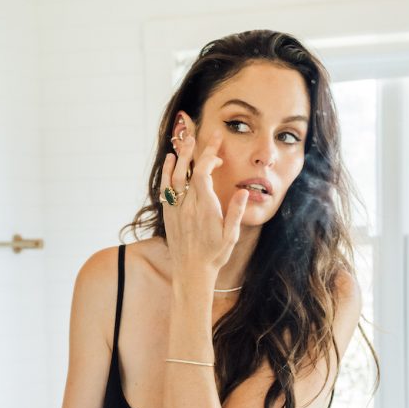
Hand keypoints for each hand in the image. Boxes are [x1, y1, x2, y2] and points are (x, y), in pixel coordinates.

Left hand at [162, 112, 247, 276]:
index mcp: (206, 209)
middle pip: (187, 171)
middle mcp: (188, 207)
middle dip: (193, 150)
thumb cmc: (214, 255)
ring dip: (179, 157)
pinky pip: (165, 189)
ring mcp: (176, 210)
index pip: (203, 174)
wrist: (191, 272)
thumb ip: (236, 212)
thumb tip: (243, 191)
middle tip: (198, 134)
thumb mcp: (231, 236)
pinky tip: (171, 161)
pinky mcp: (169, 215)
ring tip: (184, 141)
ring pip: (174, 178)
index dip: (208, 156)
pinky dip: (167, 173)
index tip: (217, 145)